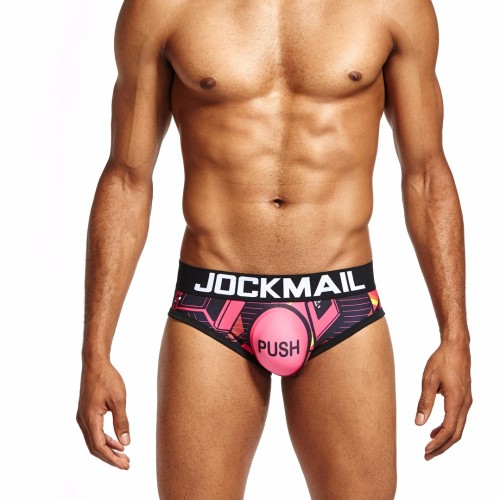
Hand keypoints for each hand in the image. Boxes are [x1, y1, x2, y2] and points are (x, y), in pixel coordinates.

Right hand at [77, 360, 130, 468]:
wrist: (95, 363)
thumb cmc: (107, 378)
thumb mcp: (119, 400)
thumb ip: (122, 422)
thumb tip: (126, 442)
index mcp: (90, 419)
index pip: (100, 446)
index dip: (112, 458)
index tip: (125, 464)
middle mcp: (83, 420)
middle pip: (95, 447)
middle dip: (110, 457)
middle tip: (126, 464)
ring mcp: (83, 416)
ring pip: (94, 439)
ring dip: (108, 448)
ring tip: (123, 455)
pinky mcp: (86, 412)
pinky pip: (94, 431)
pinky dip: (105, 438)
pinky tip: (116, 440)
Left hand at [415, 338, 471, 459]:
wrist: (456, 347)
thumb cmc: (442, 360)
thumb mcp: (428, 380)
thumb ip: (424, 402)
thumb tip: (418, 422)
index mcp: (457, 401)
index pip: (448, 430)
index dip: (437, 443)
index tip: (426, 450)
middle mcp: (465, 404)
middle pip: (456, 434)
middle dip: (442, 447)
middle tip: (427, 456)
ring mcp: (466, 401)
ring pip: (458, 427)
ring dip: (445, 438)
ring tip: (430, 445)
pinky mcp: (464, 398)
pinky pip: (458, 419)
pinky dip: (448, 428)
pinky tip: (435, 429)